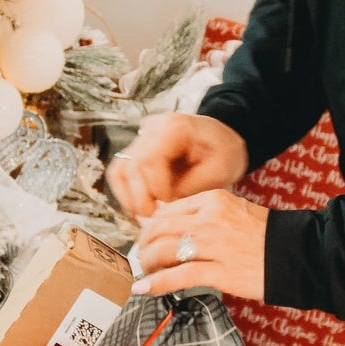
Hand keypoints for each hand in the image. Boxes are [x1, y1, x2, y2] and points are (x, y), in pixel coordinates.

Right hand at [107, 114, 248, 218]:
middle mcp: (152, 129)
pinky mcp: (137, 153)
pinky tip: (137, 210)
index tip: (168, 203)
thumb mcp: (218, 172)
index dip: (155, 186)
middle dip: (139, 196)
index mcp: (174, 127)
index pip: (150, 158)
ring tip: (142, 217)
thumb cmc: (225, 154)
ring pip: (119, 169)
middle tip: (152, 217)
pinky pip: (120, 173)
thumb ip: (190, 188)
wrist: (223, 140)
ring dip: (127, 197)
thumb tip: (161, 205)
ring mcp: (142, 140)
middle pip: (131, 165)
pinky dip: (125, 194)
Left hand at [130, 190, 268, 300]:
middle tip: (141, 258)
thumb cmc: (265, 237)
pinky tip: (143, 289)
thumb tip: (161, 217)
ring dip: (147, 264)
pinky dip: (157, 283)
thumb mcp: (233, 211)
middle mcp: (211, 218)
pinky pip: (180, 276)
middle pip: (160, 229)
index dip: (150, 227)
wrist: (299, 255)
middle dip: (144, 245)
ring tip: (143, 273)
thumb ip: (199, 214)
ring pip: (164, 251)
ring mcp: (215, 245)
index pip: (167, 210)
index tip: (146, 240)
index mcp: (214, 199)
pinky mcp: (220, 271)